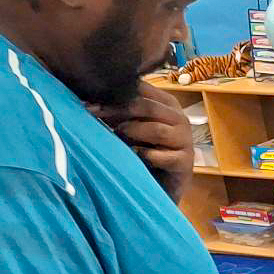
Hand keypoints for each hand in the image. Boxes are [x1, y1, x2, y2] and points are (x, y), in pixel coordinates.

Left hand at [92, 82, 194, 201]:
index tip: (89, 100)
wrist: (163, 184)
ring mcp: (185, 140)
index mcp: (167, 104)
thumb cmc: (144, 151)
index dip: (116, 92)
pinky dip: (145, 156)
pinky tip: (134, 156)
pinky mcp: (185, 162)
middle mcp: (179, 119)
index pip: (143, 89)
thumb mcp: (130, 126)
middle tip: (94, 114)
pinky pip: (163, 156)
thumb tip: (88, 98)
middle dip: (118, 110)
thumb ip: (118, 110)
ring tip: (118, 137)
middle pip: (148, 107)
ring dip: (132, 133)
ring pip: (156, 130)